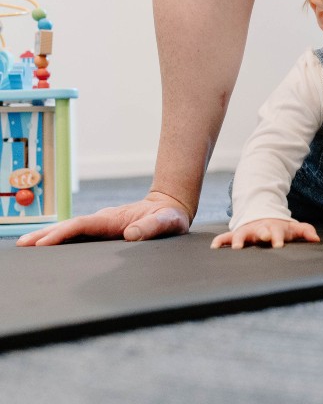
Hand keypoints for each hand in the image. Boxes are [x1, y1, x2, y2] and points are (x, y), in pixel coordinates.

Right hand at [16, 191, 191, 246]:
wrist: (170, 206)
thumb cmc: (169, 217)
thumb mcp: (167, 223)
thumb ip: (152, 228)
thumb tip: (130, 235)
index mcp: (114, 219)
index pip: (83, 226)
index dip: (63, 234)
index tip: (44, 243)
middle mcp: (104, 220)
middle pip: (69, 225)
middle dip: (46, 234)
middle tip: (23, 244)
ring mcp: (101, 225)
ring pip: (70, 229)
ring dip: (48, 236)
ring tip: (26, 244)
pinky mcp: (103, 230)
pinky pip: (77, 233)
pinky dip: (60, 237)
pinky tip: (47, 245)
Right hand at [210, 218, 319, 248]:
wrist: (263, 215)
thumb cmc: (279, 227)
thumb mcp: (292, 228)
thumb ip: (305, 231)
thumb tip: (317, 239)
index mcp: (274, 228)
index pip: (277, 233)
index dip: (277, 239)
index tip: (278, 246)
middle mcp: (260, 229)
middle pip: (260, 231)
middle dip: (261, 234)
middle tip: (262, 238)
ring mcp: (248, 231)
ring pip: (242, 234)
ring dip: (239, 240)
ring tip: (236, 247)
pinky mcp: (237, 233)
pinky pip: (226, 237)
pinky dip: (220, 241)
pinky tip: (214, 247)